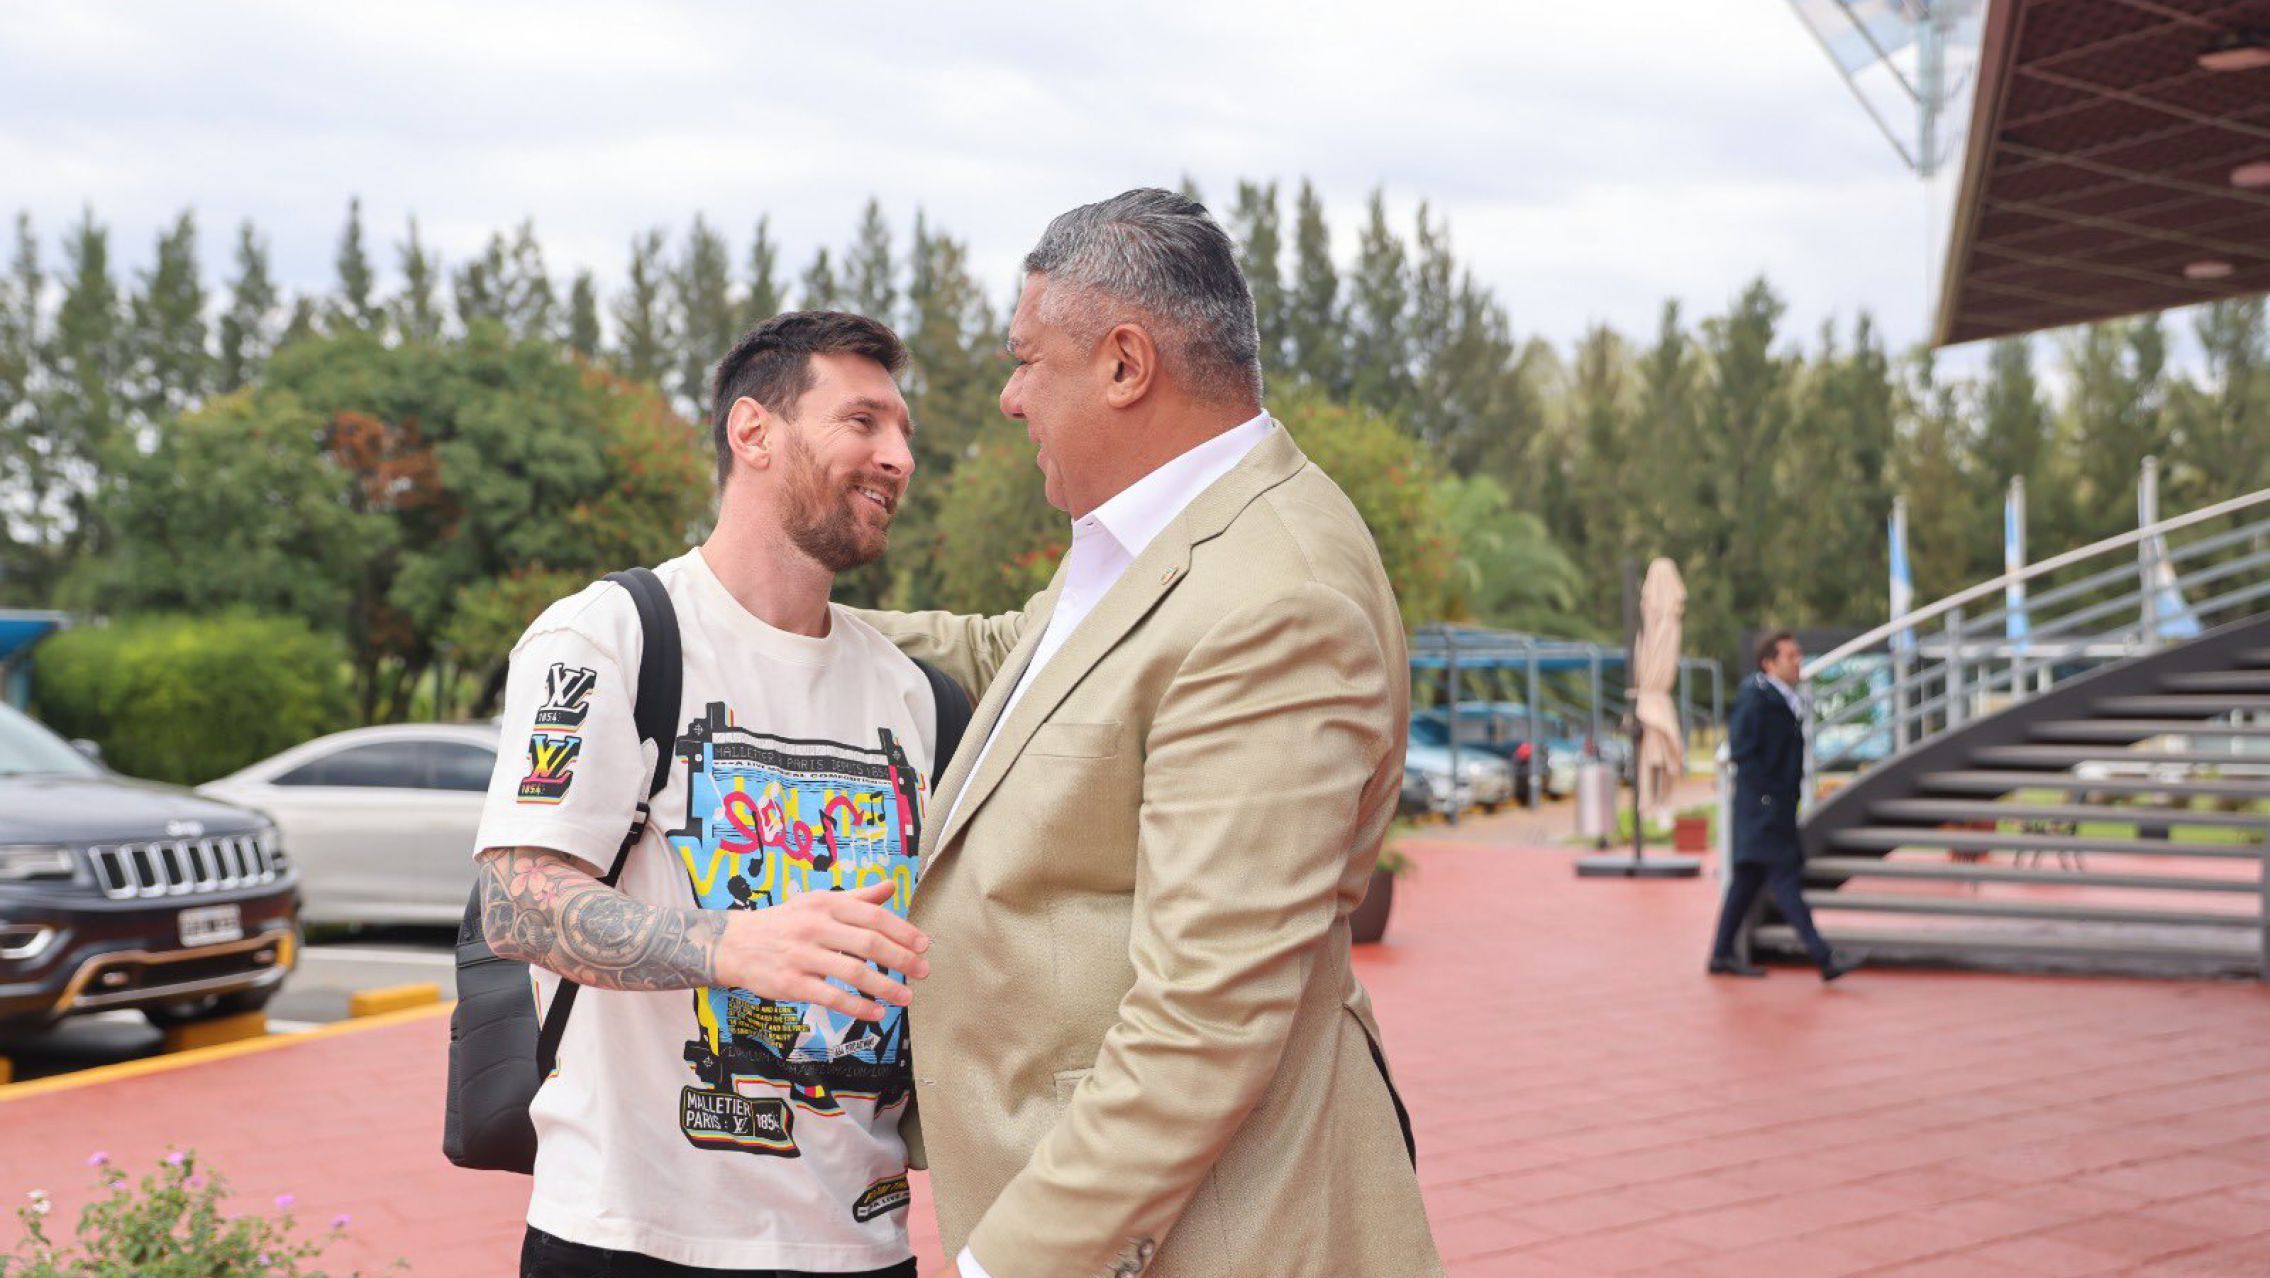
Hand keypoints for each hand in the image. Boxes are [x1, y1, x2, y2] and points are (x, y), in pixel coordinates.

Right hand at [712, 882, 930, 1021]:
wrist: (735, 944)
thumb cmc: (784, 922)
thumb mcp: (817, 901)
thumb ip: (857, 897)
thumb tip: (891, 886)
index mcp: (826, 904)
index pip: (873, 916)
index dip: (902, 931)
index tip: (924, 945)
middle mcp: (815, 926)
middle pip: (868, 943)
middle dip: (901, 959)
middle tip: (922, 971)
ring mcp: (802, 956)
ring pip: (853, 972)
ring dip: (885, 986)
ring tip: (905, 997)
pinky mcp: (792, 983)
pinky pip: (831, 996)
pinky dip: (857, 1007)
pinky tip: (876, 1013)